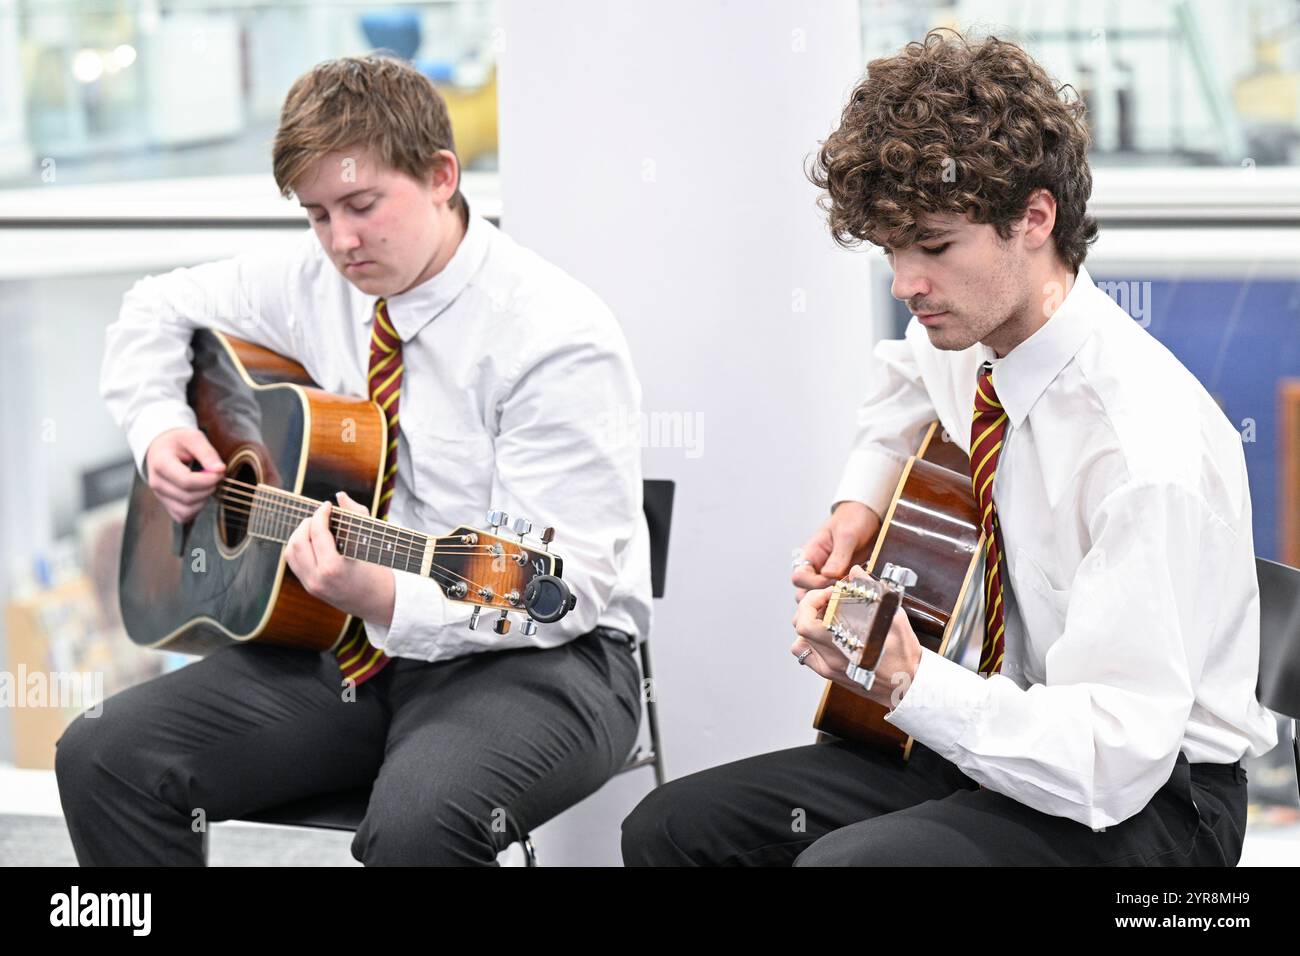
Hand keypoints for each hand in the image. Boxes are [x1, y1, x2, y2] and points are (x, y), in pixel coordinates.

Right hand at [144, 427, 225, 523]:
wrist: (162, 447)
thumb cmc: (178, 441)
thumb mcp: (193, 438)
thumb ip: (207, 453)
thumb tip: (220, 470)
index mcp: (160, 463)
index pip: (186, 481)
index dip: (208, 480)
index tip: (219, 471)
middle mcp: (156, 482)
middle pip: (188, 497)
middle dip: (208, 488)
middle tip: (215, 476)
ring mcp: (160, 495)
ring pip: (186, 510)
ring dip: (203, 500)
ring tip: (207, 484)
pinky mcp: (166, 504)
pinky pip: (183, 516)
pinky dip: (196, 508)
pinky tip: (200, 493)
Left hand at [284, 491, 394, 626]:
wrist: (377, 601)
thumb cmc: (377, 568)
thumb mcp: (369, 542)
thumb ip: (356, 514)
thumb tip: (339, 495)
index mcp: (334, 568)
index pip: (317, 533)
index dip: (320, 514)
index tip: (327, 505)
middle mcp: (317, 578)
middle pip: (298, 541)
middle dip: (308, 523)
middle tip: (321, 516)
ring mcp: (310, 585)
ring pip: (291, 551)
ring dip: (300, 533)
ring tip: (315, 527)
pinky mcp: (308, 587)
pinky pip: (293, 561)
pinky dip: (298, 546)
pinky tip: (312, 540)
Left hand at [790, 565, 921, 709]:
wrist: (908, 685)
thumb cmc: (903, 654)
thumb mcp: (894, 618)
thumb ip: (873, 592)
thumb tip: (857, 571)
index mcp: (843, 645)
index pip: (806, 622)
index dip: (813, 601)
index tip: (831, 593)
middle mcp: (831, 659)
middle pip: (800, 628)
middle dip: (810, 607)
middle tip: (829, 600)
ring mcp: (828, 669)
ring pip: (799, 643)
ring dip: (808, 625)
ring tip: (827, 616)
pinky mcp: (830, 675)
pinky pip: (807, 656)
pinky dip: (809, 642)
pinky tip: (826, 634)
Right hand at [792, 501, 880, 600]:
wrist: (869, 516)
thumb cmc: (852, 519)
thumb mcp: (846, 534)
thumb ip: (838, 556)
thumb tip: (829, 576)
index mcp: (810, 554)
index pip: (799, 577)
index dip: (813, 584)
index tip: (833, 581)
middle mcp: (816, 568)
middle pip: (804, 593)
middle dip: (820, 598)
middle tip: (841, 593)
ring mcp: (828, 577)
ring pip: (819, 598)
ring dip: (831, 601)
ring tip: (850, 594)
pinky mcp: (842, 582)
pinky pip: (837, 596)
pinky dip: (844, 599)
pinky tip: (856, 594)